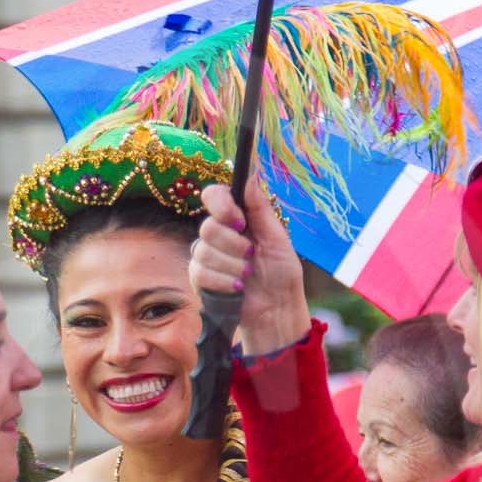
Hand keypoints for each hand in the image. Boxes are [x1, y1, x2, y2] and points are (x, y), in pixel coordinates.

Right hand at [190, 183, 310, 356]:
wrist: (276, 308)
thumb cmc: (281, 272)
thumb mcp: (276, 237)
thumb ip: (259, 208)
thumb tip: (252, 173)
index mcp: (237, 218)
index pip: (213, 196)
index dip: (220, 204)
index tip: (239, 221)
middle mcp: (218, 234)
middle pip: (208, 226)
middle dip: (233, 244)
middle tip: (251, 255)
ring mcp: (207, 257)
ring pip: (204, 251)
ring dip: (232, 266)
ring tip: (247, 275)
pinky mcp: (200, 279)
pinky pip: (200, 273)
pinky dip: (223, 281)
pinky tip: (237, 288)